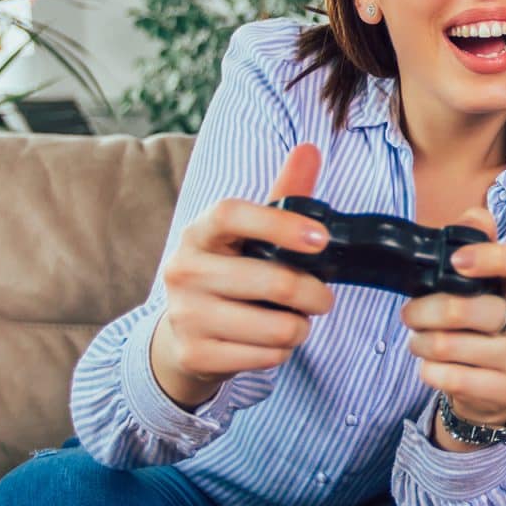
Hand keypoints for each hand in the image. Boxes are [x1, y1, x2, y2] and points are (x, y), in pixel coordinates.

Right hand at [150, 144, 336, 409]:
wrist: (181, 334)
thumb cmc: (229, 272)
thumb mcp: (251, 234)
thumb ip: (285, 193)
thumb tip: (309, 149)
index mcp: (200, 232)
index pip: (232, 214)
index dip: (280, 224)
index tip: (322, 238)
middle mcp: (184, 270)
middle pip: (271, 280)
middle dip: (314, 294)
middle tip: (324, 298)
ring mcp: (185, 315)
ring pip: (276, 326)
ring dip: (300, 327)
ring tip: (294, 320)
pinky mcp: (195, 354)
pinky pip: (266, 356)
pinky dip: (281, 352)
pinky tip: (270, 341)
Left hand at [401, 208, 505, 450]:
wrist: (502, 386)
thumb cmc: (491, 321)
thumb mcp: (490, 281)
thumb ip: (480, 243)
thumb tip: (473, 215)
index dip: (496, 257)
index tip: (455, 261)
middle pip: (468, 309)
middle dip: (423, 310)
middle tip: (410, 313)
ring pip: (451, 345)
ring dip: (421, 341)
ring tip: (419, 339)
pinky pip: (451, 377)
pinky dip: (428, 369)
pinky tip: (432, 365)